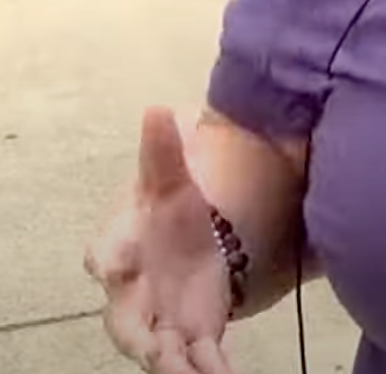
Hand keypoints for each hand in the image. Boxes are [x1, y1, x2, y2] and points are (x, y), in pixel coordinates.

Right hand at [84, 107, 236, 373]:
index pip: (106, 254)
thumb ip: (163, 150)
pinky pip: (197, 361)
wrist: (189, 244)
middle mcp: (134, 294)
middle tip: (154, 347)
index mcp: (122, 248)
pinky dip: (209, 372)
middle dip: (137, 334)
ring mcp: (160, 321)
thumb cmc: (168, 214)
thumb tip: (157, 108)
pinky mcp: (192, 336)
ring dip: (173, 366)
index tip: (117, 262)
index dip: (111, 258)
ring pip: (159, 351)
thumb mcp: (170, 180)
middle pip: (124, 321)